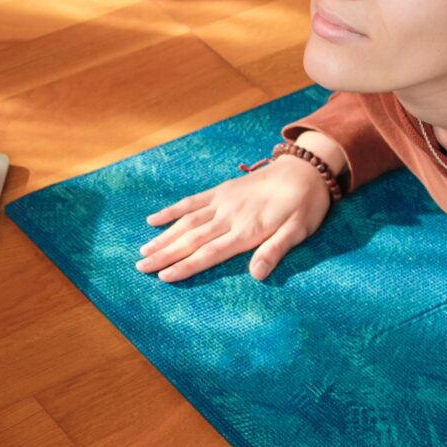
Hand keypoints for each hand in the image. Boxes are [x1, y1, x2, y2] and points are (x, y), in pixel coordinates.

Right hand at [135, 156, 332, 282]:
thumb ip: (275, 251)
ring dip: (163, 237)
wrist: (305, 169)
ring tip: (143, 251)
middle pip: (191, 239)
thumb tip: (257, 275)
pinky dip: (171, 211)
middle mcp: (229, 217)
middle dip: (165, 255)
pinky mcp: (221, 190)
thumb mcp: (299, 231)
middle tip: (141, 268)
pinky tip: (153, 220)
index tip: (164, 277)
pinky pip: (191, 201)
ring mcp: (222, 202)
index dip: (185, 266)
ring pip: (186, 222)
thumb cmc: (305, 205)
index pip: (210, 253)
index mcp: (247, 231)